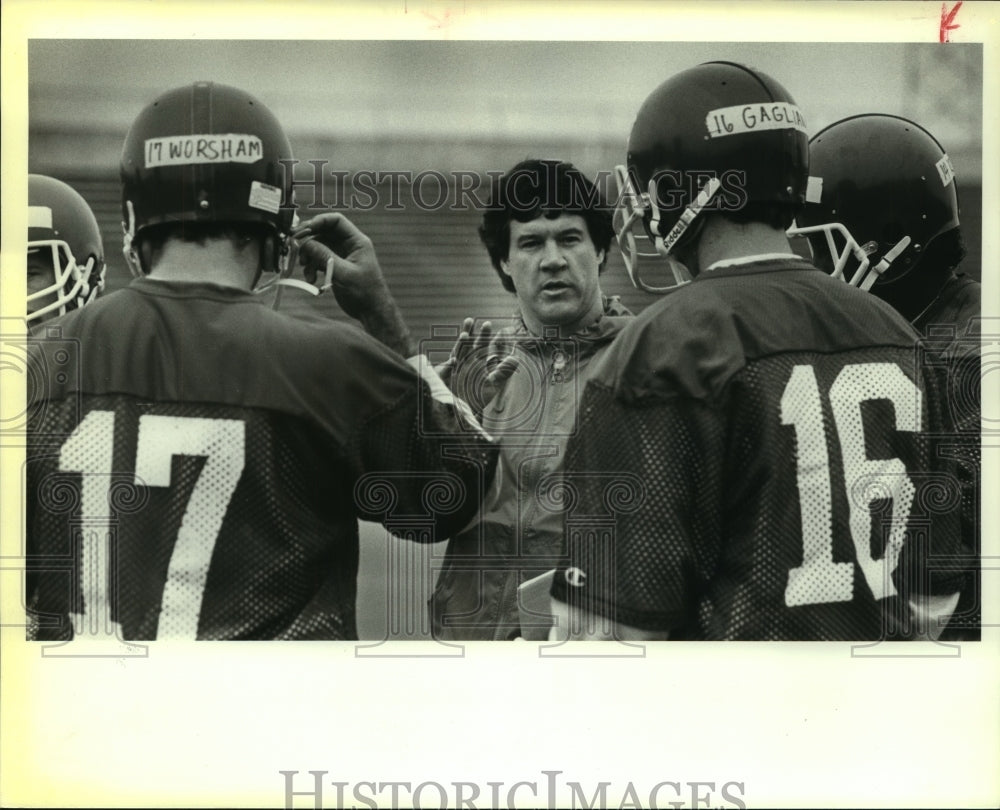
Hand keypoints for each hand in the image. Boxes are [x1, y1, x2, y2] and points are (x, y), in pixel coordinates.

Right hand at [293, 213, 413, 355]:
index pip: (336, 221)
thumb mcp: (344, 273)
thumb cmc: (365, 293)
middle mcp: (348, 245)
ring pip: (318, 246)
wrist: (371, 312)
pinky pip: (317, 259)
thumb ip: (325, 257)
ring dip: (308, 256)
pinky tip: (311, 278)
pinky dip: (311, 267)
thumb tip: (306, 243)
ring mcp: (340, 256)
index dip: (319, 221)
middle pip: (323, 232)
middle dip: (308, 239)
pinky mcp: (334, 266)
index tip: (304, 230)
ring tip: (305, 269)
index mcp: (357, 242)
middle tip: (295, 246)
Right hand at [436, 318, 518, 413]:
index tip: (505, 333)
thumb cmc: (478, 396)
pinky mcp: (444, 375)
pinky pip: (446, 370)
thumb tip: (516, 359)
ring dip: (461, 345)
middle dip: (480, 335)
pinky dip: (449, 366)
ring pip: (460, 352)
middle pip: (475, 345)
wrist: (461, 409)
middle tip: (487, 324)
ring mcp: (457, 366)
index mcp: (481, 361)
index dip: (497, 341)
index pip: (491, 348)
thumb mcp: (493, 384)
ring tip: (465, 335)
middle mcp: (469, 360)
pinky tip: (453, 362)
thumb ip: (503, 371)